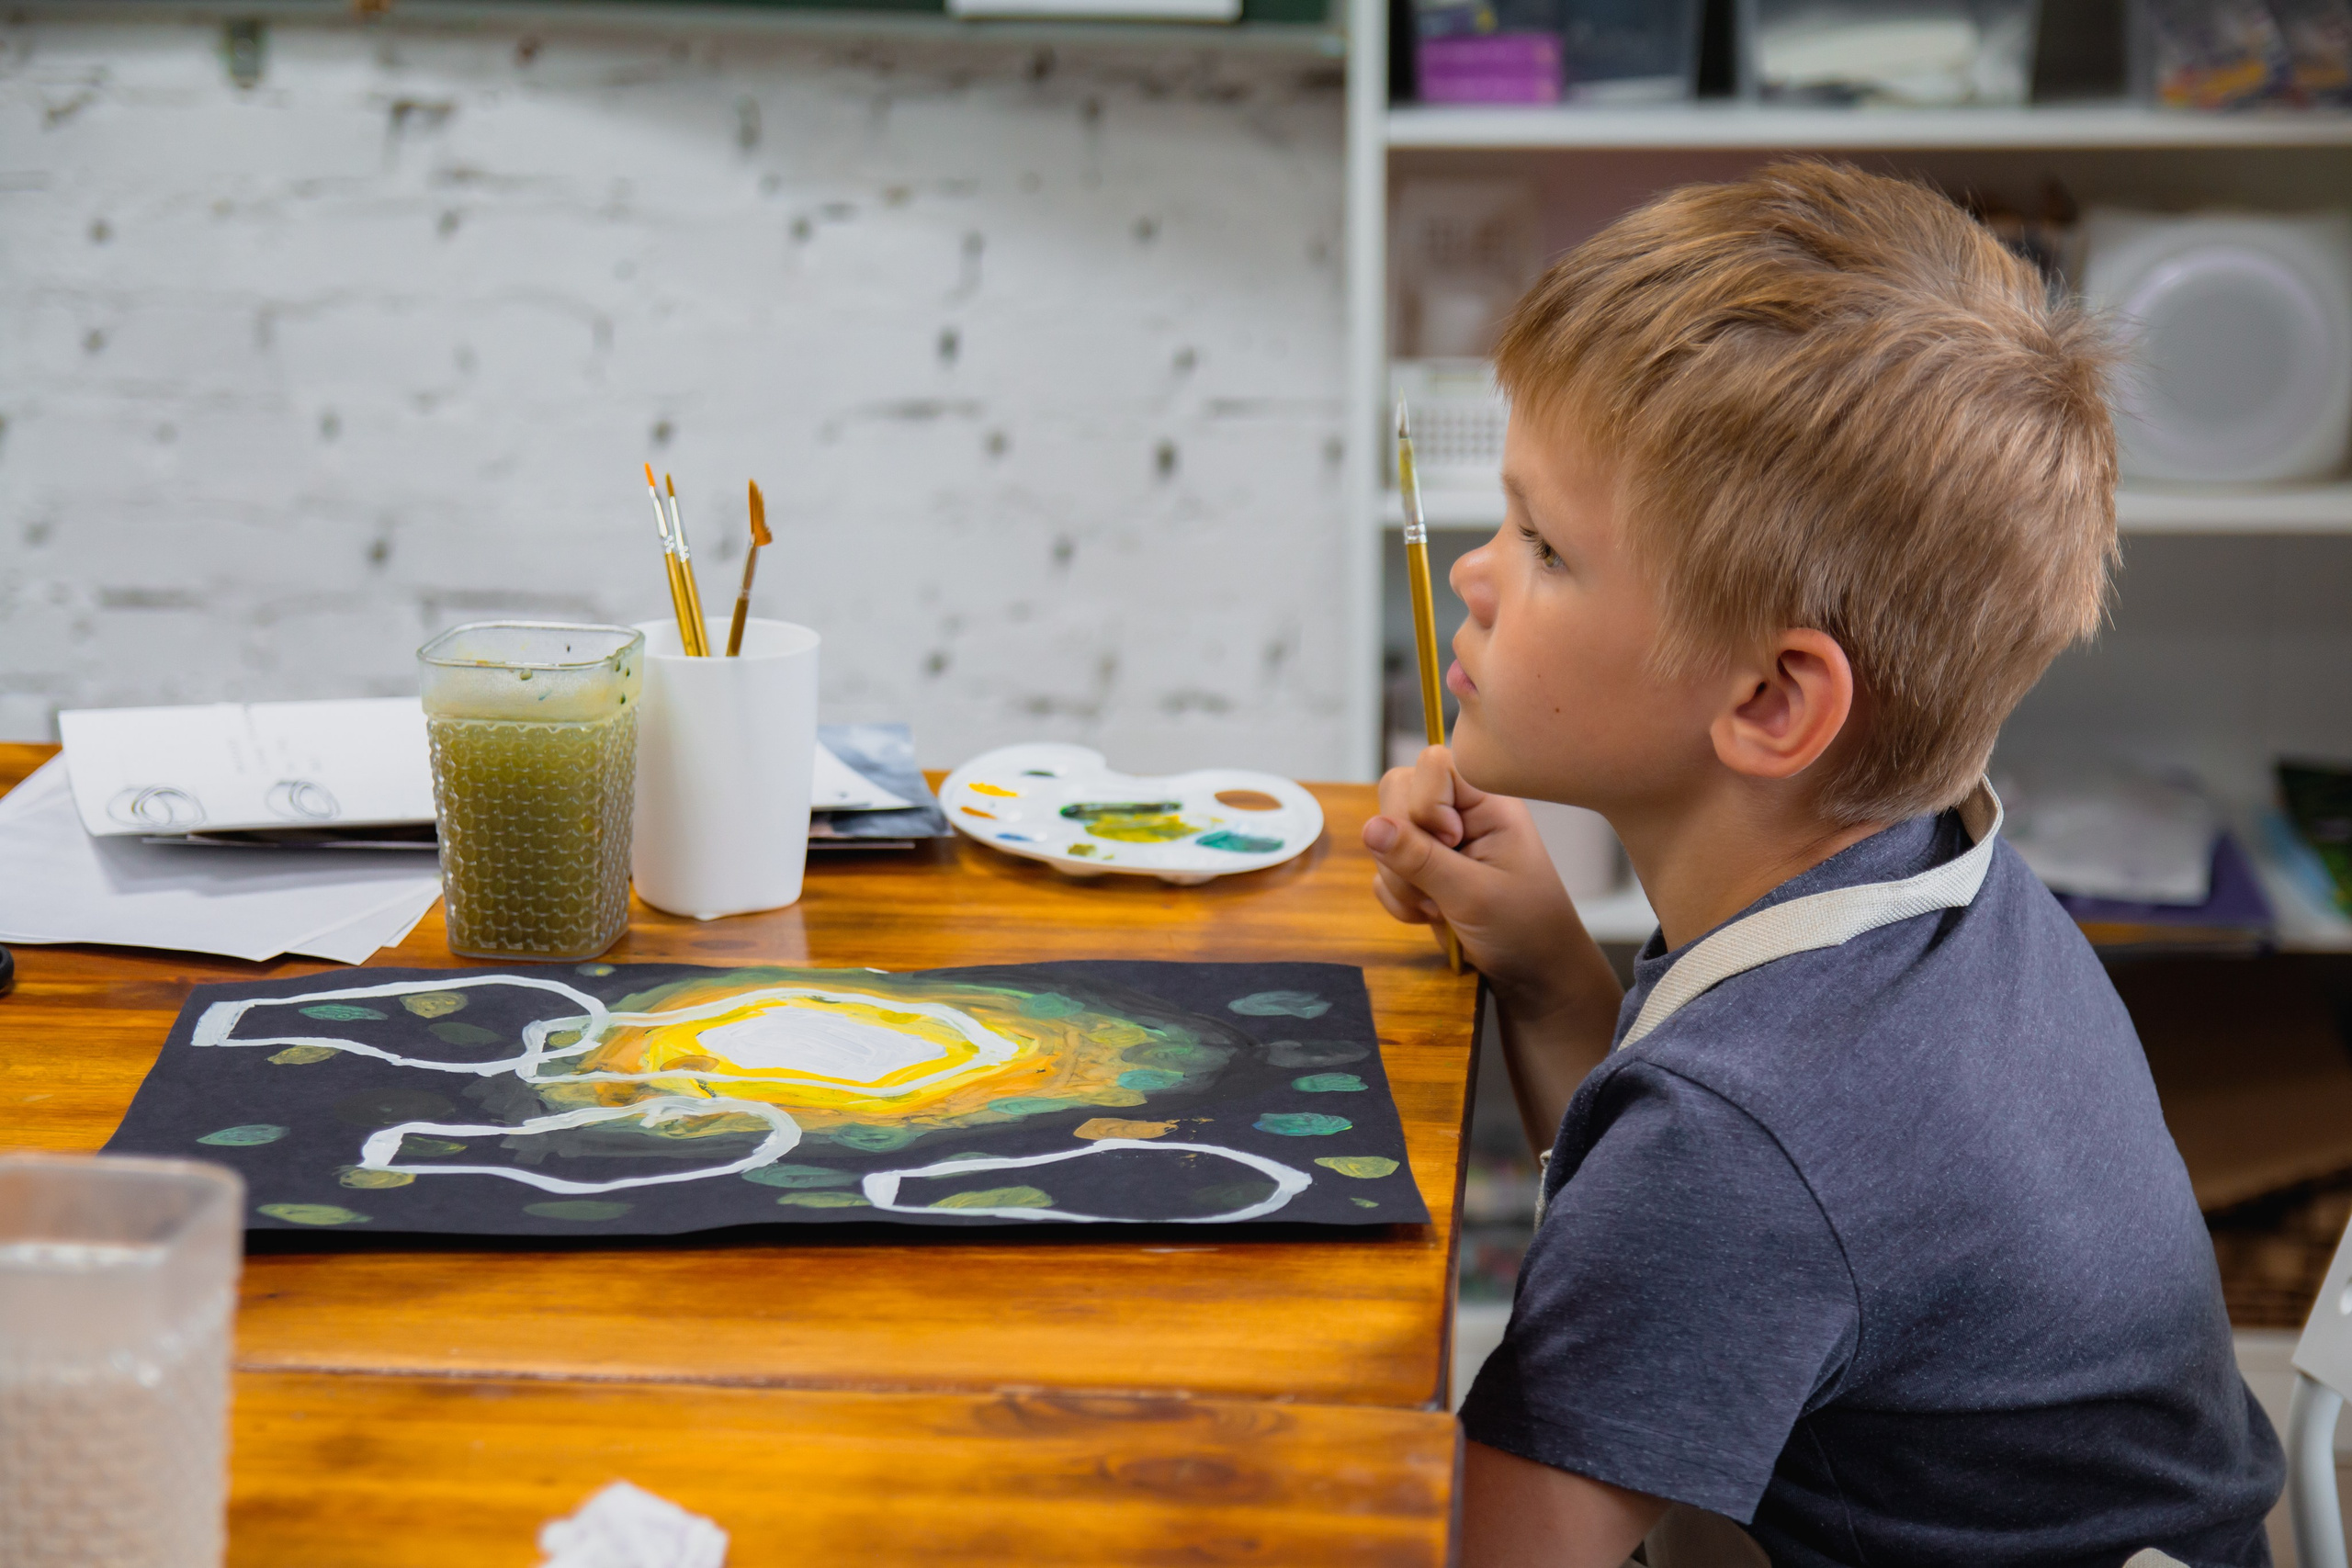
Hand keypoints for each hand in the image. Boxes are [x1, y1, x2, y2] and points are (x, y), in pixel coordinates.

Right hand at [1362, 747, 1579, 1002]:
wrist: (1533, 976)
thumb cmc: (1523, 929)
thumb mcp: (1474, 895)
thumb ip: (1420, 859)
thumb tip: (1369, 827)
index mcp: (1487, 801)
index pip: (1433, 763)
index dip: (1426, 802)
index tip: (1451, 843)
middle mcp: (1460, 812)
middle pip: (1396, 794)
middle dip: (1404, 848)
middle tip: (1438, 884)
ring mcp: (1437, 841)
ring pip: (1384, 836)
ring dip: (1401, 881)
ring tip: (1441, 909)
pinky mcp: (1421, 869)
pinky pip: (1382, 869)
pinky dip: (1398, 899)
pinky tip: (1431, 917)